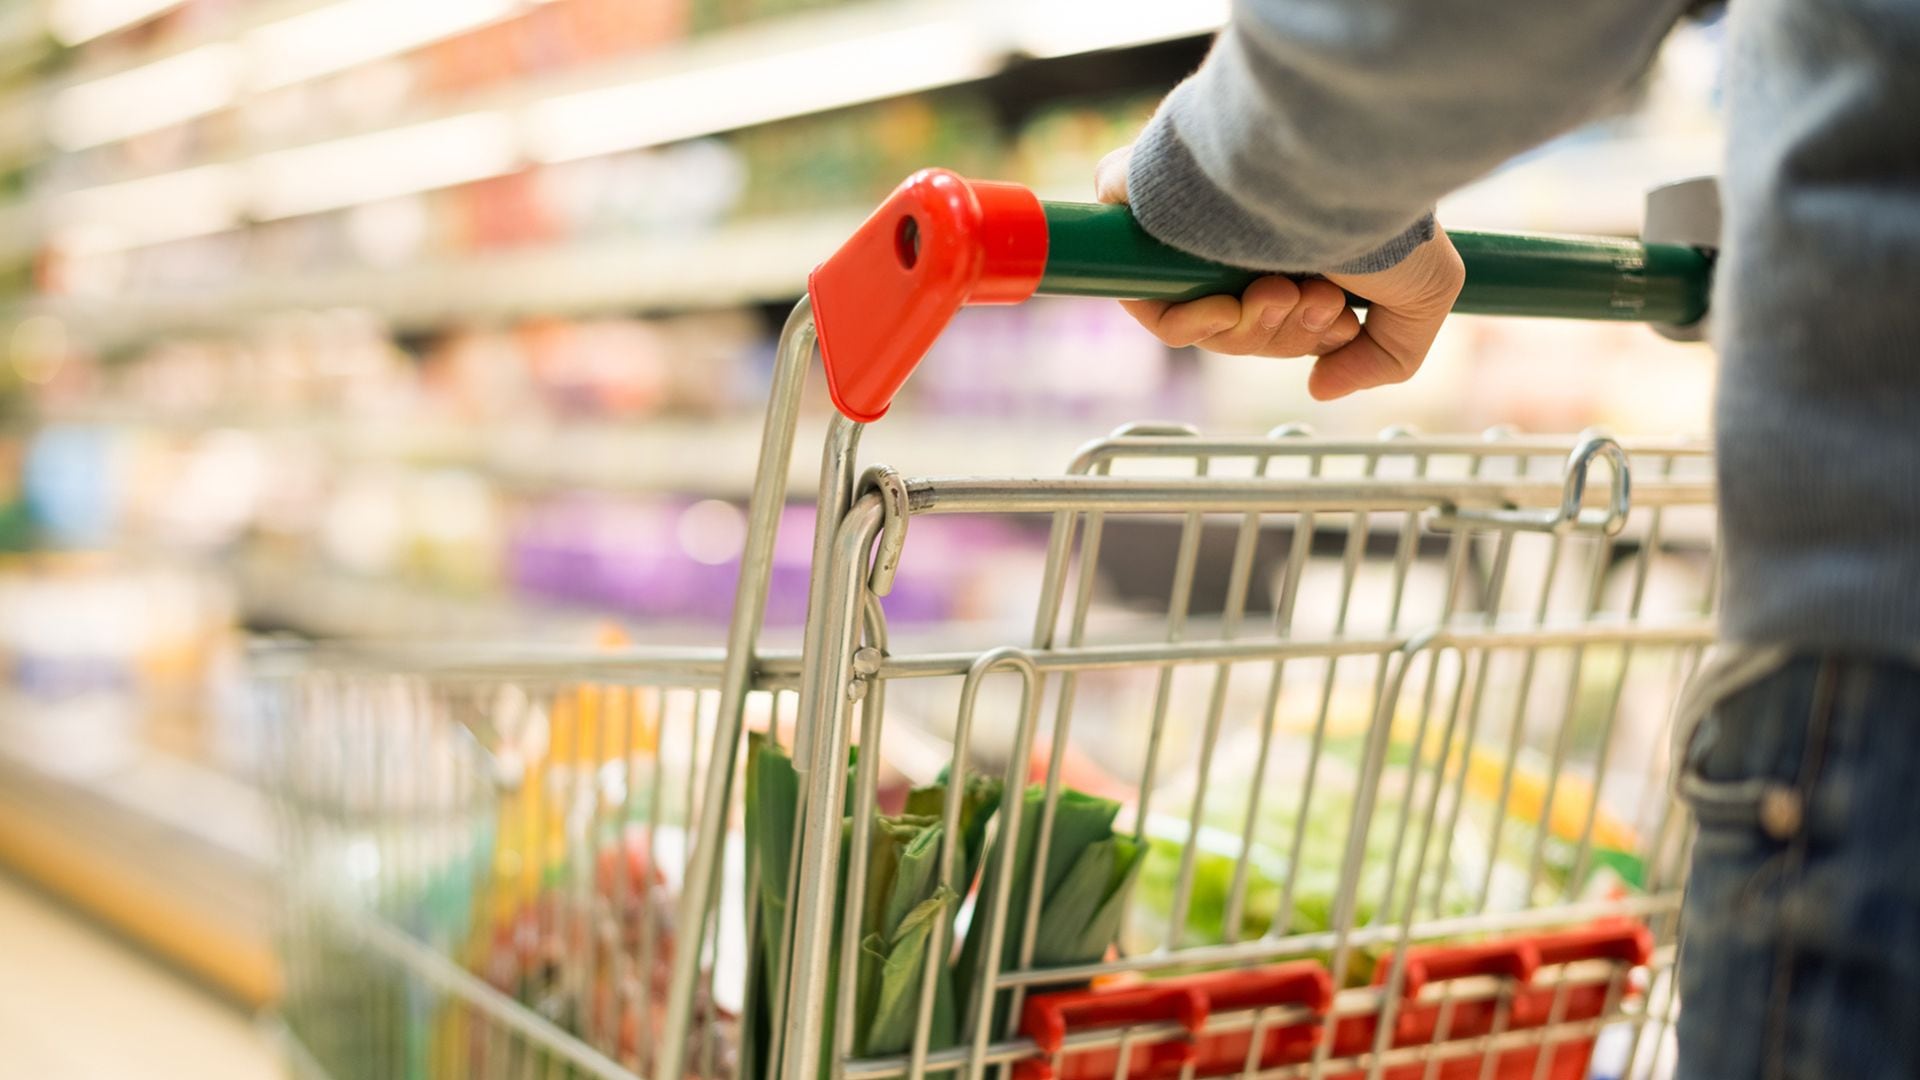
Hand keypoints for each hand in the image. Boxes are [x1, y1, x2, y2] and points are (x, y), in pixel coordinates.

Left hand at [1096, 145, 1464, 400]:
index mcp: (1296, 238)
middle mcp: (1243, 227)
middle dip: (1282, 334)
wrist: (1338, 156)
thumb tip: (1319, 387)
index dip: (1303, 337)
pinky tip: (1230, 306)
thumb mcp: (1424, 296)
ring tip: (1285, 291)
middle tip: (1317, 302)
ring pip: (1200, 321)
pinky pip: (1146, 298)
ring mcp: (1194, 222)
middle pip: (1240, 328)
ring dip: (1248, 329)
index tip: (1338, 322)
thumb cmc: (1385, 214)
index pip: (1277, 317)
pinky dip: (1189, 322)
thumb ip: (1385, 356)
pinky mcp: (1144, 209)